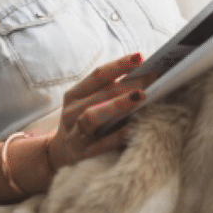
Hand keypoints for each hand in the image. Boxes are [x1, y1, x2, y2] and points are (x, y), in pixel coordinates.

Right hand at [47, 53, 153, 170]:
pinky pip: (102, 144)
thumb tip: (144, 75)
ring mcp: (75, 133)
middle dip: (127, 85)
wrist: (60, 153)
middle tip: (151, 79)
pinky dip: (118, 134)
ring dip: (117, 105)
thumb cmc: (83, 122)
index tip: (140, 57)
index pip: (98, 75)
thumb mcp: (88, 103)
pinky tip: (134, 126)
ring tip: (140, 96)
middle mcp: (71, 112)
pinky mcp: (83, 154)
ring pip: (92, 116)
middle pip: (99, 94)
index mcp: (74, 95)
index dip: (119, 65)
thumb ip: (109, 91)